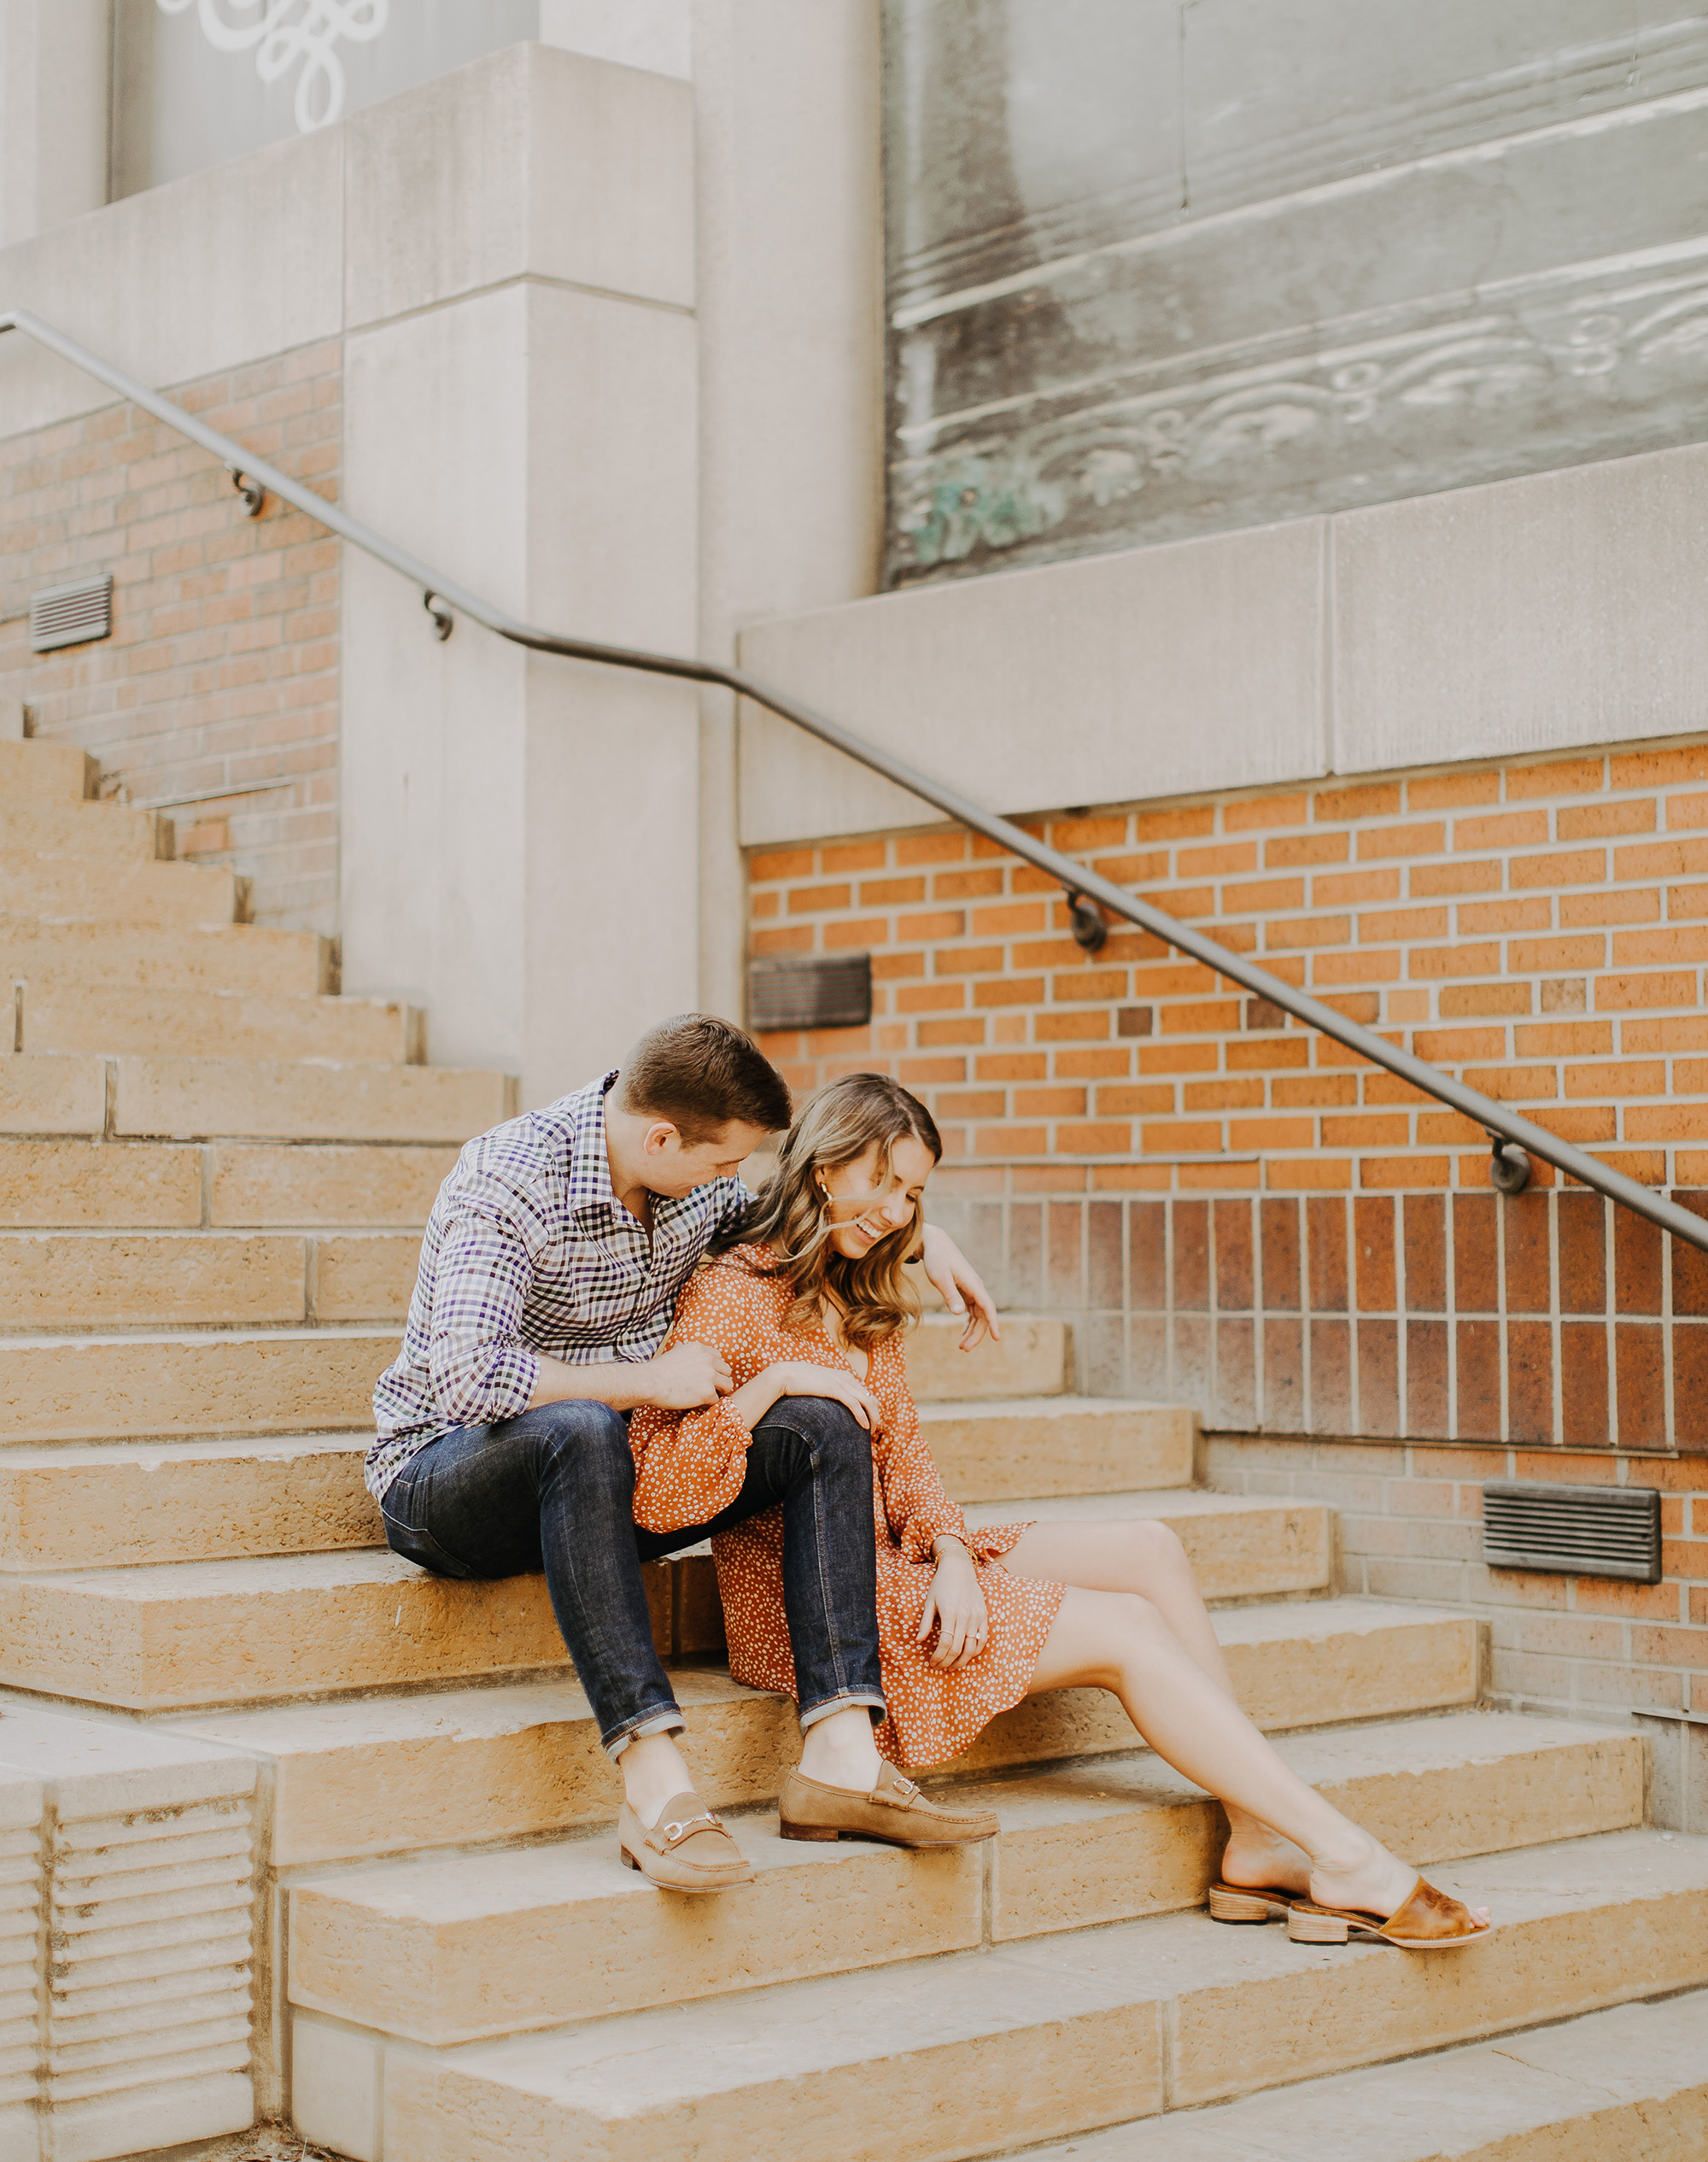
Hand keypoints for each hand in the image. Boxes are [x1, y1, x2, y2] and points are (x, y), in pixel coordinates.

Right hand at [639, 1341, 732, 1408]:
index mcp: (700, 1348)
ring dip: (719, 1391)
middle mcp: (708, 1359)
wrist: (650, 1382)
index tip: (707, 1376)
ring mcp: (709, 1375)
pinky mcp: (707, 1391)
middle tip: (711, 1388)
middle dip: (720, 1379)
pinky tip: (699, 1404)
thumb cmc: (658, 1370)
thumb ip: (681, 1349)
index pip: (718, 1357)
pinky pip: (717, 1400)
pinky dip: (709, 1403)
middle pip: (727, 1370)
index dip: (714, 1368)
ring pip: (728, 1385)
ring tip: (709, 1397)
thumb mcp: (672, 1352)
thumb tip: (680, 1344)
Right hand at [773, 1361, 884, 1433]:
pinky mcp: (835, 1389)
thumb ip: (827, 1392)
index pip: (866, 1393)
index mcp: (844, 1377)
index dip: (870, 1409)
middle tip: (873, 1431)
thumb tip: (828, 1408)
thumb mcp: (818, 1386)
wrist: (785, 1375)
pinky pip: (855, 1404)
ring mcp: (842, 1383)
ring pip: (868, 1402)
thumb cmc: (798, 1384)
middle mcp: (847, 1378)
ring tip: (871, 1431)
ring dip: (873, 1417)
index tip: (868, 1423)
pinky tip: (865, 1426)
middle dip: (875, 1415)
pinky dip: (863, 1416)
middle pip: (871, 1398)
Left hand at [918, 1224, 1000, 1351]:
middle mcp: (976, 1288)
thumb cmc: (936, 1259)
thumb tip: (959, 1313)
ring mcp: (972, 1289)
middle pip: (983, 1315)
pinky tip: (962, 1333)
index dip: (992, 1323)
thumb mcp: (940, 1278)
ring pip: (977, 1314)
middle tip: (964, 1349)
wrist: (934, 1243)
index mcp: (973, 1284)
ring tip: (962, 1346)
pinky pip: (972, 1310)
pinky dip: (968, 1323)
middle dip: (976, 1334)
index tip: (996, 1338)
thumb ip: (950, 1295)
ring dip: (972, 1331)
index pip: (987, 1307)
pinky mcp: (965, 1290)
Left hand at [918, 1537, 987, 1667]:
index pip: (945, 1643)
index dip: (938, 1657)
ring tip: (953, 1666)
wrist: (959, 1568)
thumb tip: (918, 1641)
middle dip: (947, 1662)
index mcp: (950, 1613)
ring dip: (962, 1661)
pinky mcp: (984, 1615)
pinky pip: (983, 1639)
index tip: (932, 1662)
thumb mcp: (930, 1602)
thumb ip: (925, 1623)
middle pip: (958, 1649)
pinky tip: (967, 1655)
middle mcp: (965, 1616)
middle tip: (940, 1667)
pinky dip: (976, 1651)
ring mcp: (976, 1616)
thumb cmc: (941, 1584)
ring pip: (972, 1647)